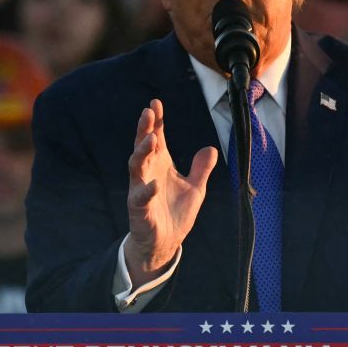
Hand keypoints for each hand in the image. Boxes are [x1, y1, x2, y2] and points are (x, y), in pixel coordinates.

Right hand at [124, 99, 217, 283]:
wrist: (165, 243)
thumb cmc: (176, 213)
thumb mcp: (195, 189)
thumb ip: (201, 169)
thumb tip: (211, 148)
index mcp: (161, 165)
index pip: (157, 138)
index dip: (157, 121)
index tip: (156, 103)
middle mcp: (148, 173)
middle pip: (143, 146)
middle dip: (145, 129)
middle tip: (148, 112)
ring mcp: (141, 189)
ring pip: (136, 166)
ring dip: (142, 152)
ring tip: (152, 138)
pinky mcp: (139, 209)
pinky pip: (140, 197)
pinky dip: (147, 190)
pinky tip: (155, 183)